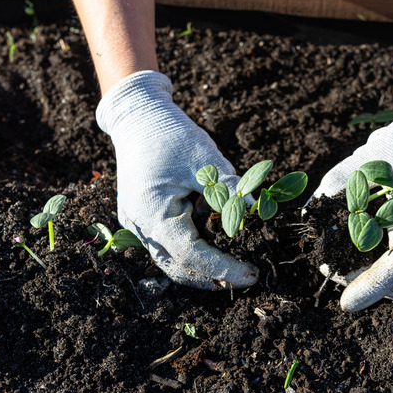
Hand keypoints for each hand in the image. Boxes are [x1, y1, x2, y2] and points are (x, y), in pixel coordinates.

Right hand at [96, 71, 257, 288]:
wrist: (137, 116)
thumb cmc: (169, 135)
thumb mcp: (205, 160)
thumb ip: (228, 190)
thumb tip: (255, 212)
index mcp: (152, 214)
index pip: (191, 256)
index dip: (222, 268)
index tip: (250, 275)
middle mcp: (140, 226)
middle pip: (178, 266)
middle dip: (212, 276)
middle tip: (246, 276)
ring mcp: (138, 224)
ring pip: (172, 258)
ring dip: (202, 264)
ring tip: (236, 261)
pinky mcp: (143, 217)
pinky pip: (168, 241)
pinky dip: (193, 246)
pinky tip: (216, 239)